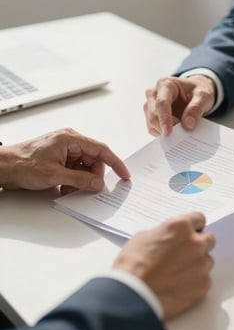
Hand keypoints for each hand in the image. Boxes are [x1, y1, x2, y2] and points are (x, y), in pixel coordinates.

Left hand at [0, 128, 129, 192]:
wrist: (3, 166)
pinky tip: (66, 189)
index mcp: (71, 139)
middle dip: (93, 177)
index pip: (101, 150)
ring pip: (85, 167)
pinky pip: (75, 170)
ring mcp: (65, 150)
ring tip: (71, 190)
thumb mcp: (54, 175)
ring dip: (82, 181)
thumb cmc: (22, 163)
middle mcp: (70, 142)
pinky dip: (74, 181)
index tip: (124, 175)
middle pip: (94, 161)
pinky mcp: (60, 159)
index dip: (115, 163)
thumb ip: (80, 180)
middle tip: (90, 190)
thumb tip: (98, 184)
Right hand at [113, 212, 214, 319]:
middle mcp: (195, 244)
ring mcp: (201, 265)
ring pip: (207, 260)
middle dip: (198, 244)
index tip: (190, 232)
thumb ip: (165, 234)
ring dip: (197, 263)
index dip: (193, 226)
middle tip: (184, 253)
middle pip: (208, 239)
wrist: (133, 296)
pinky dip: (195, 281)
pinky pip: (205, 279)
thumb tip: (169, 237)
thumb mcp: (144, 237)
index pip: (199, 219)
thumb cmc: (132, 266)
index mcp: (181, 227)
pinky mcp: (203, 286)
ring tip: (178, 272)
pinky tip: (179, 285)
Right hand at [144, 75, 215, 135]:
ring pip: (151, 123)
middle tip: (180, 135)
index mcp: (166, 84)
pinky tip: (174, 131)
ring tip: (180, 130)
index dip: (164, 118)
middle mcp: (154, 93)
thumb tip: (188, 124)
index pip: (162, 102)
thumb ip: (196, 108)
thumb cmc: (197, 91)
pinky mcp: (151, 114)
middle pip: (153, 114)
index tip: (168, 132)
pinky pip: (153, 128)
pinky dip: (162, 133)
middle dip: (164, 127)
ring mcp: (150, 104)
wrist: (194, 92)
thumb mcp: (203, 96)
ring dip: (163, 131)